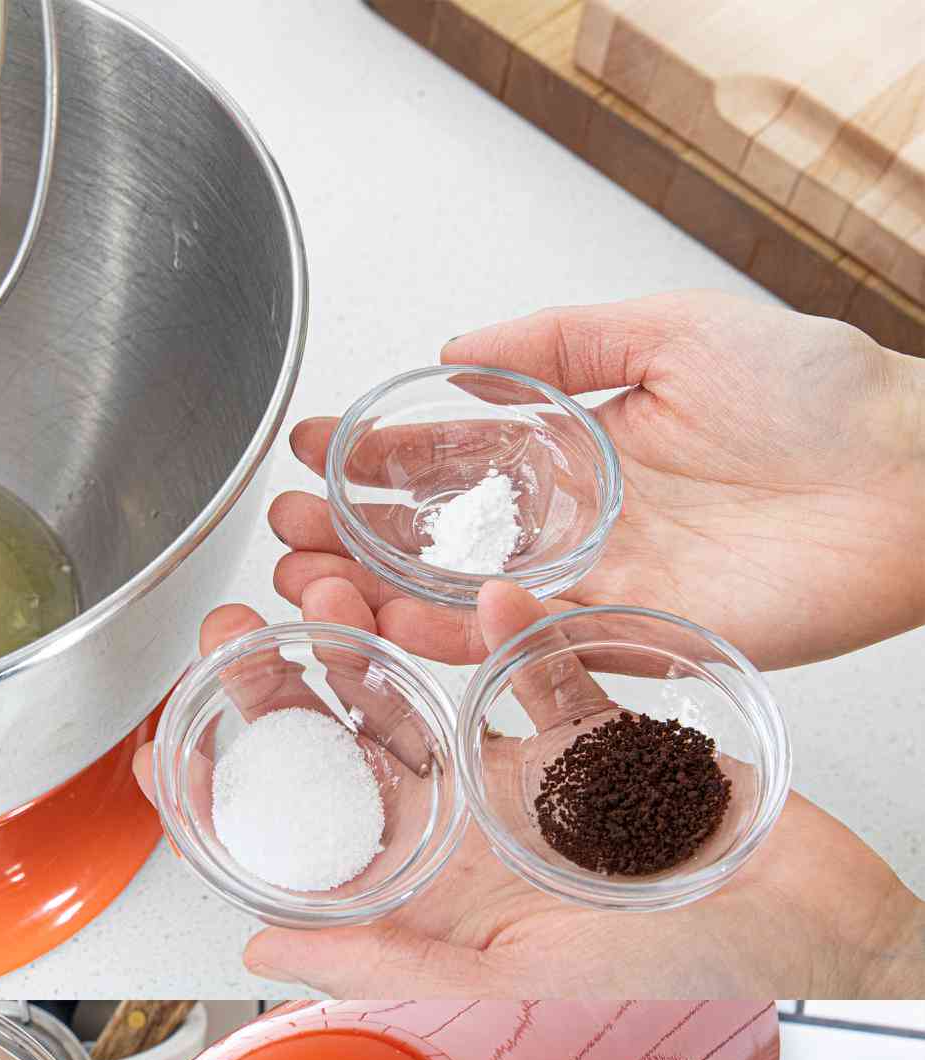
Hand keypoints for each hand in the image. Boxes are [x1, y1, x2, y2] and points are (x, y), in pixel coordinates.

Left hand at [137, 582, 924, 999]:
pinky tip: (490, 592)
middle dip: (286, 695)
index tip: (168, 746)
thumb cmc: (692, 979)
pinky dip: (522, 627)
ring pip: (434, 698)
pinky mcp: (604, 735)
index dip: (237, 798)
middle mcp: (477, 839)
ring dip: (376, 644)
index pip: (312, 845)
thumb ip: (390, 958)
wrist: (824, 940)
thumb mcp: (521, 977)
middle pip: (354, 756)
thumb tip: (260, 952)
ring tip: (321, 588)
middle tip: (232, 635)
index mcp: (444, 899)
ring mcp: (535, 783)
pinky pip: (548, 666)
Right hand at [271, 290, 924, 669]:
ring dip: (378, 598)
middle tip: (282, 534)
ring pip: (464, 605)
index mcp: (580, 450)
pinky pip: (526, 646)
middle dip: (351, 539)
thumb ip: (561, 344)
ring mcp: (594, 589)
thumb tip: (457, 353)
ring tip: (309, 587)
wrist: (905, 482)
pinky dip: (462, 636)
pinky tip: (402, 617)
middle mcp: (575, 528)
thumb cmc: (817, 398)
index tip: (311, 451)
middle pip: (440, 542)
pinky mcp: (626, 641)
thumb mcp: (672, 328)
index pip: (454, 459)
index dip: (377, 457)